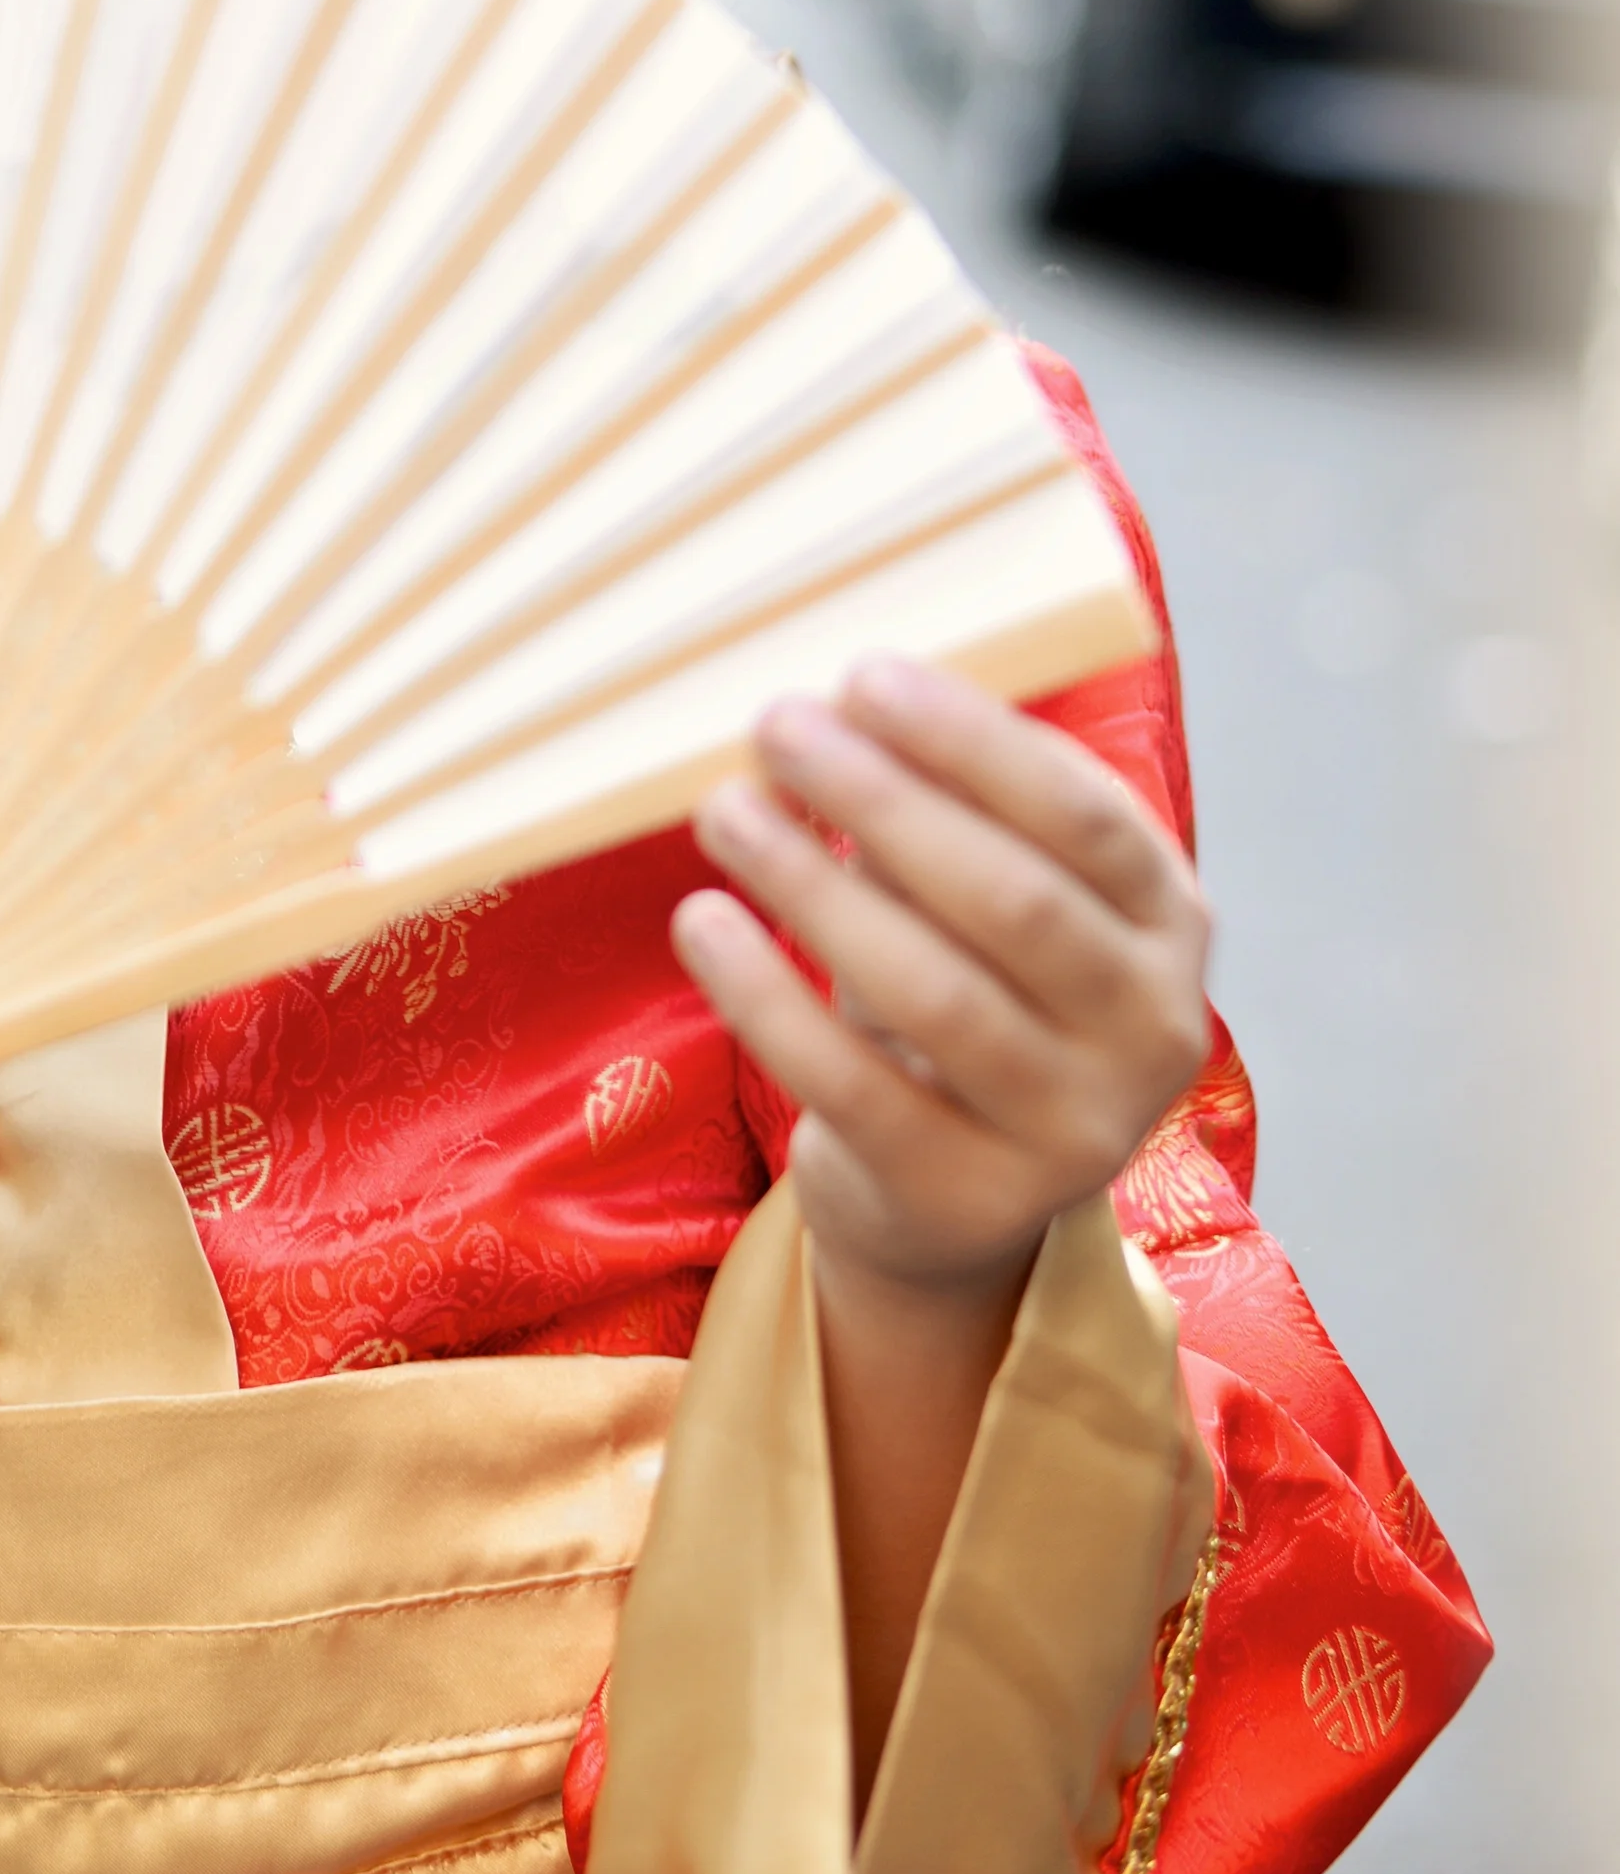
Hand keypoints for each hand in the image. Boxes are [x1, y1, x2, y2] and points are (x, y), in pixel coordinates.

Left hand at [675, 655, 1209, 1304]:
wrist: (952, 1189)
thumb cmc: (968, 986)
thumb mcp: (985, 890)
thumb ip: (941, 803)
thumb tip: (830, 710)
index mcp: (1169, 923)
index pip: (1083, 816)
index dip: (972, 741)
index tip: (863, 674)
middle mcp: (1150, 1032)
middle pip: (1013, 900)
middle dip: (884, 800)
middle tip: (777, 726)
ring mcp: (1071, 1132)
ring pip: (935, 994)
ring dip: (815, 887)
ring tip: (727, 811)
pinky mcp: (968, 1199)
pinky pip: (852, 1087)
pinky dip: (767, 997)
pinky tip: (703, 922)